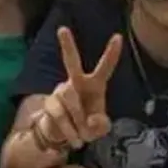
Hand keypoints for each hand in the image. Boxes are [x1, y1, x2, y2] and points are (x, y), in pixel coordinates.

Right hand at [37, 26, 122, 150]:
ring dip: (77, 122)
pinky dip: (68, 130)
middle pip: (71, 61)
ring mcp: (60, 91)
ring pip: (69, 101)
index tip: (118, 37)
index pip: (105, 67)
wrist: (65, 137)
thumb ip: (101, 124)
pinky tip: (74, 139)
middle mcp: (76, 82)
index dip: (111, 53)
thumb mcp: (99, 128)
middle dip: (67, 45)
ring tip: (82, 138)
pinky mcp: (49, 103)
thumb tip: (91, 120)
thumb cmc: (87, 126)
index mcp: (95, 85)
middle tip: (62, 28)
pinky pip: (59, 115)